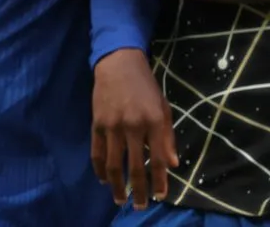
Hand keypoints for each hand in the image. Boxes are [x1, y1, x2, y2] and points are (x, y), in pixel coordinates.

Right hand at [91, 48, 176, 208]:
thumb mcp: (164, 108)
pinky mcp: (97, 123)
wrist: (118, 63)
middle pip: (134, 166)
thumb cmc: (145, 86)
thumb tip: (173, 165)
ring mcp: (112, 125)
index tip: (159, 196)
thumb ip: (167, 137)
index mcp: (154, 121)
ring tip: (120, 198)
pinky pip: (97, 151)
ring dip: (117, 185)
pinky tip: (103, 179)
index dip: (159, 181)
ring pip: (114, 163)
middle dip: (138, 190)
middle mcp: (133, 125)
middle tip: (139, 206)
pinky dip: (99, 168)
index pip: (158, 160)